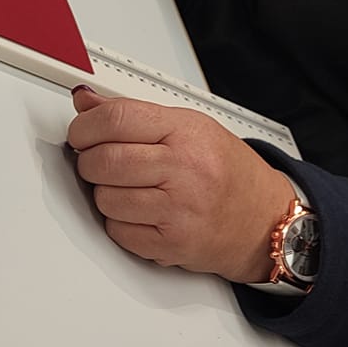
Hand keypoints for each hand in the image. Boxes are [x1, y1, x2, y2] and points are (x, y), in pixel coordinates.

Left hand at [67, 87, 294, 282]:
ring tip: (129, 189)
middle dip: (89, 162)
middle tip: (98, 162)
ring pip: (105, 199)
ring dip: (105, 195)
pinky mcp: (172, 244)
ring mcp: (178, 210)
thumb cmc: (227, 172)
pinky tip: (140, 213)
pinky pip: (118, 232)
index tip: (81, 133)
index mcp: (186, 133)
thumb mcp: (190, 128)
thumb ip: (134, 114)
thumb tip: (86, 102)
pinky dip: (119, 223)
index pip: (116, 119)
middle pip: (104, 161)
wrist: (265, 220)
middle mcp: (185, 170)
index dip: (85, 126)